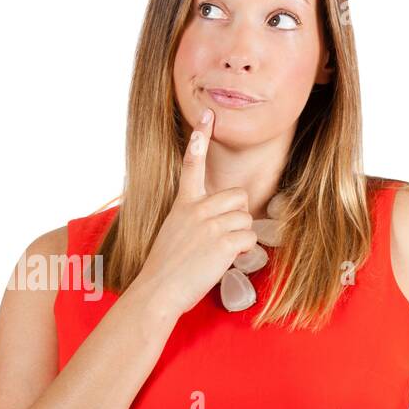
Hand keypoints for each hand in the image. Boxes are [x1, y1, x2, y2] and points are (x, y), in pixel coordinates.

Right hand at [131, 108, 259, 316]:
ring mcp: (211, 225)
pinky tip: (225, 261)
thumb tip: (217, 222)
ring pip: (246, 218)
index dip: (200, 139)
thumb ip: (192, 219)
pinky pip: (250, 238)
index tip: (207, 116)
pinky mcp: (224, 242)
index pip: (192, 165)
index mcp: (183, 204)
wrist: (157, 291)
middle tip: (223, 236)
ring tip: (219, 253)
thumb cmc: (164, 268)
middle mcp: (197, 209)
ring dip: (240, 236)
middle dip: (237, 215)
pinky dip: (243, 252)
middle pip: (238, 196)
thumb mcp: (172, 232)